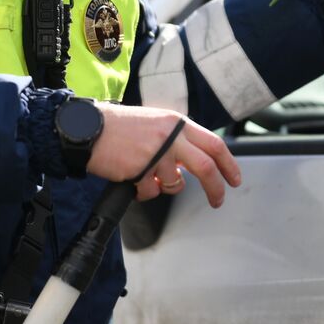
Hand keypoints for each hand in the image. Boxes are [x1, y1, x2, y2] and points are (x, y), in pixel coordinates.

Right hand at [87, 104, 240, 206]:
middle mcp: (171, 136)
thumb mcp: (156, 123)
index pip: (214, 143)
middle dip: (216, 188)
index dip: (228, 164)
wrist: (89, 129)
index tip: (234, 179)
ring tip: (147, 176)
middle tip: (218, 201)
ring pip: (175, 184)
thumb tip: (191, 163)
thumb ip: (176, 139)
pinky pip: (150, 192)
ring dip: (164, 187)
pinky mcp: (141, 170)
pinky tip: (132, 177)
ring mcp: (157, 153)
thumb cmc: (120, 127)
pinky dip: (143, 192)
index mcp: (177, 123)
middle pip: (206, 167)